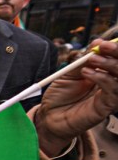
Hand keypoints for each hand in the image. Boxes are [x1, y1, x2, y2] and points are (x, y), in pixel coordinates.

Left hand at [36, 39, 117, 155]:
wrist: (49, 116)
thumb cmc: (59, 95)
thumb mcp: (69, 73)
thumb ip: (83, 60)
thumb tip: (97, 43)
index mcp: (103, 73)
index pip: (116, 60)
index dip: (115, 50)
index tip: (103, 42)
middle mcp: (110, 83)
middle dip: (116, 54)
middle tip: (103, 46)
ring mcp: (110, 95)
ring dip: (109, 65)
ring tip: (92, 59)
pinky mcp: (106, 106)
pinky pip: (113, 91)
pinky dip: (102, 78)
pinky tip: (87, 73)